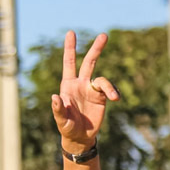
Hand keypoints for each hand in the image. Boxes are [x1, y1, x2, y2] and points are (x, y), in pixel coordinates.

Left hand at [51, 31, 119, 148]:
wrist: (80, 137)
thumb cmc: (67, 127)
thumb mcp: (61, 120)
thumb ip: (58, 109)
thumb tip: (54, 97)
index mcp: (68, 85)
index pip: (69, 62)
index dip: (70, 48)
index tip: (71, 32)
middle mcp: (81, 83)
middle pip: (89, 62)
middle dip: (96, 49)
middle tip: (104, 35)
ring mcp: (92, 89)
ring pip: (102, 79)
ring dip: (109, 85)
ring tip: (114, 97)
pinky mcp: (102, 97)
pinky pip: (110, 90)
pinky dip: (113, 92)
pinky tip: (115, 99)